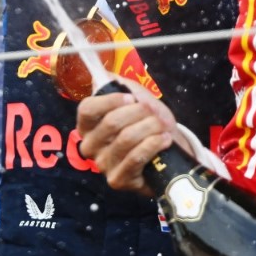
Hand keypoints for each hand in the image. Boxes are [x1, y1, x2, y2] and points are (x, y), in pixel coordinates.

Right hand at [77, 80, 181, 195]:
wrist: (167, 149)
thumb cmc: (148, 122)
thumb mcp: (137, 98)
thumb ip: (120, 85)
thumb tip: (105, 75)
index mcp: (88, 124)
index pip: (87, 109)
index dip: (110, 101)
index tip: (132, 98)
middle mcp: (90, 145)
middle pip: (112, 122)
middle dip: (140, 113)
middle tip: (154, 113)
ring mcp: (103, 164)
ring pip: (126, 139)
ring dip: (151, 128)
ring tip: (162, 127)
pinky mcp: (117, 180)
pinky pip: (135, 158)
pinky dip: (154, 144)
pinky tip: (164, 140)